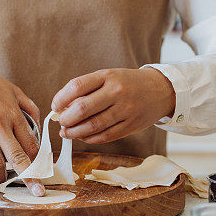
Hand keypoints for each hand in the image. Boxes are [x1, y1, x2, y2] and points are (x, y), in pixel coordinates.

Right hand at [0, 66, 43, 195]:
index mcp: (12, 113)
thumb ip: (30, 109)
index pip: (31, 144)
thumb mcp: (13, 90)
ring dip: (1, 177)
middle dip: (29, 178)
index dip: (38, 161)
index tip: (41, 172)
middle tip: (37, 192)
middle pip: (17, 158)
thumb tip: (39, 130)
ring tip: (3, 178)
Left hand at [52, 68, 174, 143]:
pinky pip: (104, 136)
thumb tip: (62, 109)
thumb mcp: (109, 77)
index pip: (77, 86)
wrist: (160, 90)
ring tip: (67, 132)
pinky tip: (82, 137)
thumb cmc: (127, 84)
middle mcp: (117, 92)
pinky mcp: (130, 126)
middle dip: (66, 119)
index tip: (55, 106)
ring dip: (75, 132)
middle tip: (61, 122)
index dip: (61, 98)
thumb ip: (87, 90)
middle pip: (83, 109)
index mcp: (108, 76)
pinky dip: (89, 139)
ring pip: (93, 126)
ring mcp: (125, 110)